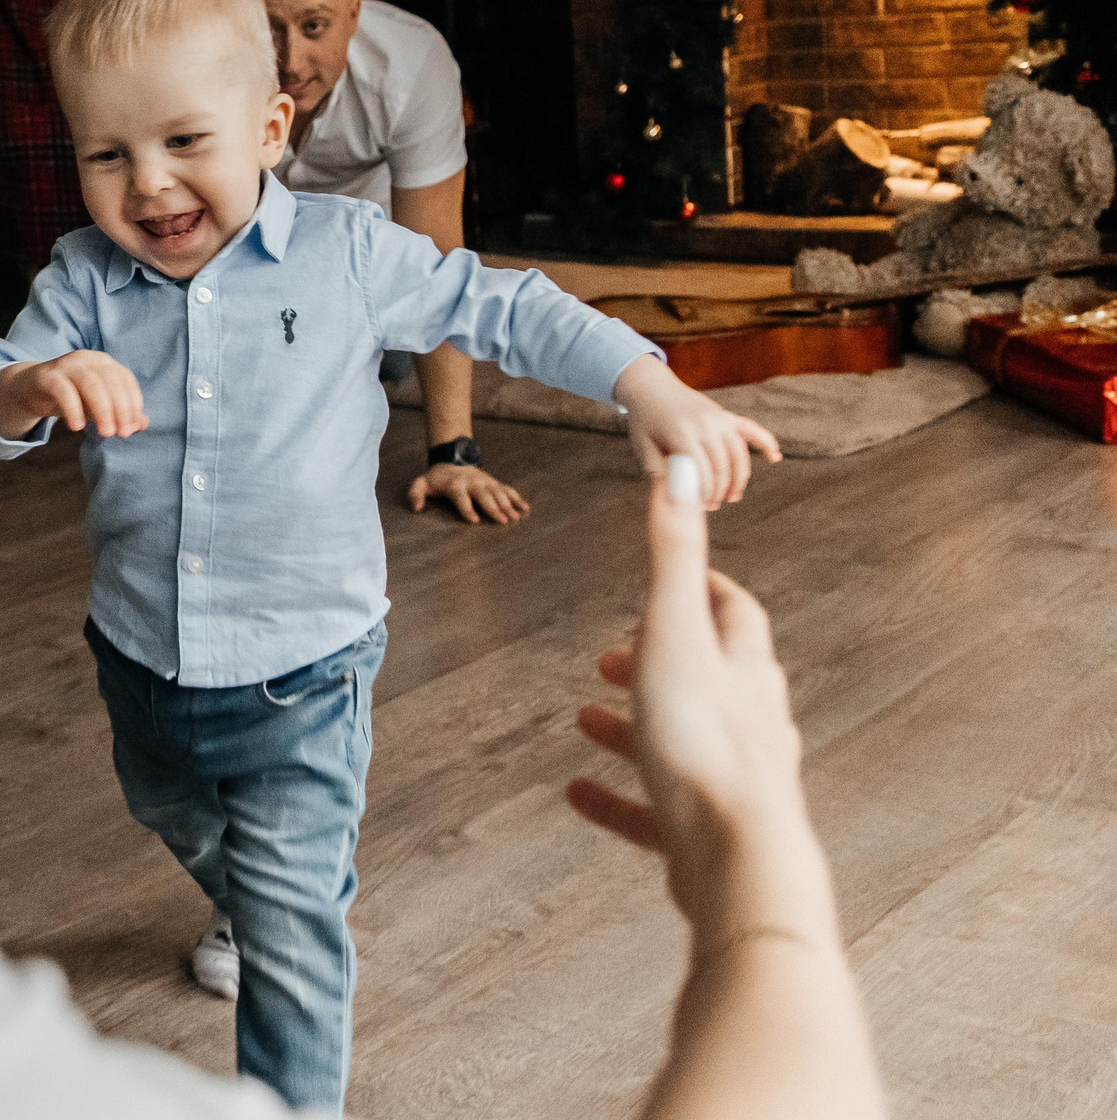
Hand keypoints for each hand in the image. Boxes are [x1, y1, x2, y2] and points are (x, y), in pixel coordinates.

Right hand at [0, 350, 147, 439]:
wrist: (30, 389)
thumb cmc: (70, 397)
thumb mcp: (96, 407)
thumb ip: (118, 413)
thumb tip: (142, 424)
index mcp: (104, 363)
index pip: (126, 380)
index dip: (133, 404)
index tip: (133, 428)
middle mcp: (88, 358)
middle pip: (111, 381)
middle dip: (120, 409)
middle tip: (121, 434)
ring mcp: (67, 364)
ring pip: (91, 383)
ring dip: (102, 409)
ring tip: (105, 433)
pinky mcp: (47, 375)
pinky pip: (63, 390)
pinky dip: (73, 408)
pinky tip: (77, 426)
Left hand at [407, 461, 528, 523]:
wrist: (452, 459)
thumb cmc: (437, 479)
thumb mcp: (422, 483)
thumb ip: (416, 493)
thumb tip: (416, 508)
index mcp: (455, 484)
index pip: (461, 497)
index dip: (467, 508)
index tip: (474, 520)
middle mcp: (472, 482)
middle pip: (484, 495)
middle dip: (493, 508)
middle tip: (503, 521)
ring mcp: (485, 481)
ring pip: (498, 493)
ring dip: (508, 505)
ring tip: (515, 518)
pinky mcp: (493, 482)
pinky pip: (507, 489)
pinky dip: (517, 498)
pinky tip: (525, 508)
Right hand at [568, 457, 812, 927]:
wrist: (737, 859)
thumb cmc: (705, 740)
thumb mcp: (675, 632)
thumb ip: (672, 553)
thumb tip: (683, 467)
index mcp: (743, 669)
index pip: (736, 613)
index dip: (707, 588)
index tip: (677, 576)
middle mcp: (747, 720)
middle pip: (707, 676)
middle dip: (657, 659)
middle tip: (609, 655)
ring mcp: (728, 780)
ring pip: (679, 740)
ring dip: (632, 724)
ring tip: (585, 717)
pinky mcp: (702, 832)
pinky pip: (655, 809)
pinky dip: (618, 797)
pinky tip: (578, 794)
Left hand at [612, 356, 780, 508]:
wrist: (651, 386)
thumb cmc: (644, 420)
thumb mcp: (642, 445)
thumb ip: (658, 470)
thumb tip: (674, 497)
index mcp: (682, 433)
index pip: (702, 470)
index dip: (704, 493)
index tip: (701, 507)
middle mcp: (705, 424)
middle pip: (722, 466)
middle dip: (720, 491)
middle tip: (712, 506)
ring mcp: (719, 418)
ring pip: (739, 454)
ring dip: (739, 479)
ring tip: (732, 497)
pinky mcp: (726, 415)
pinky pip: (750, 429)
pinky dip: (765, 442)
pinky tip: (775, 457)